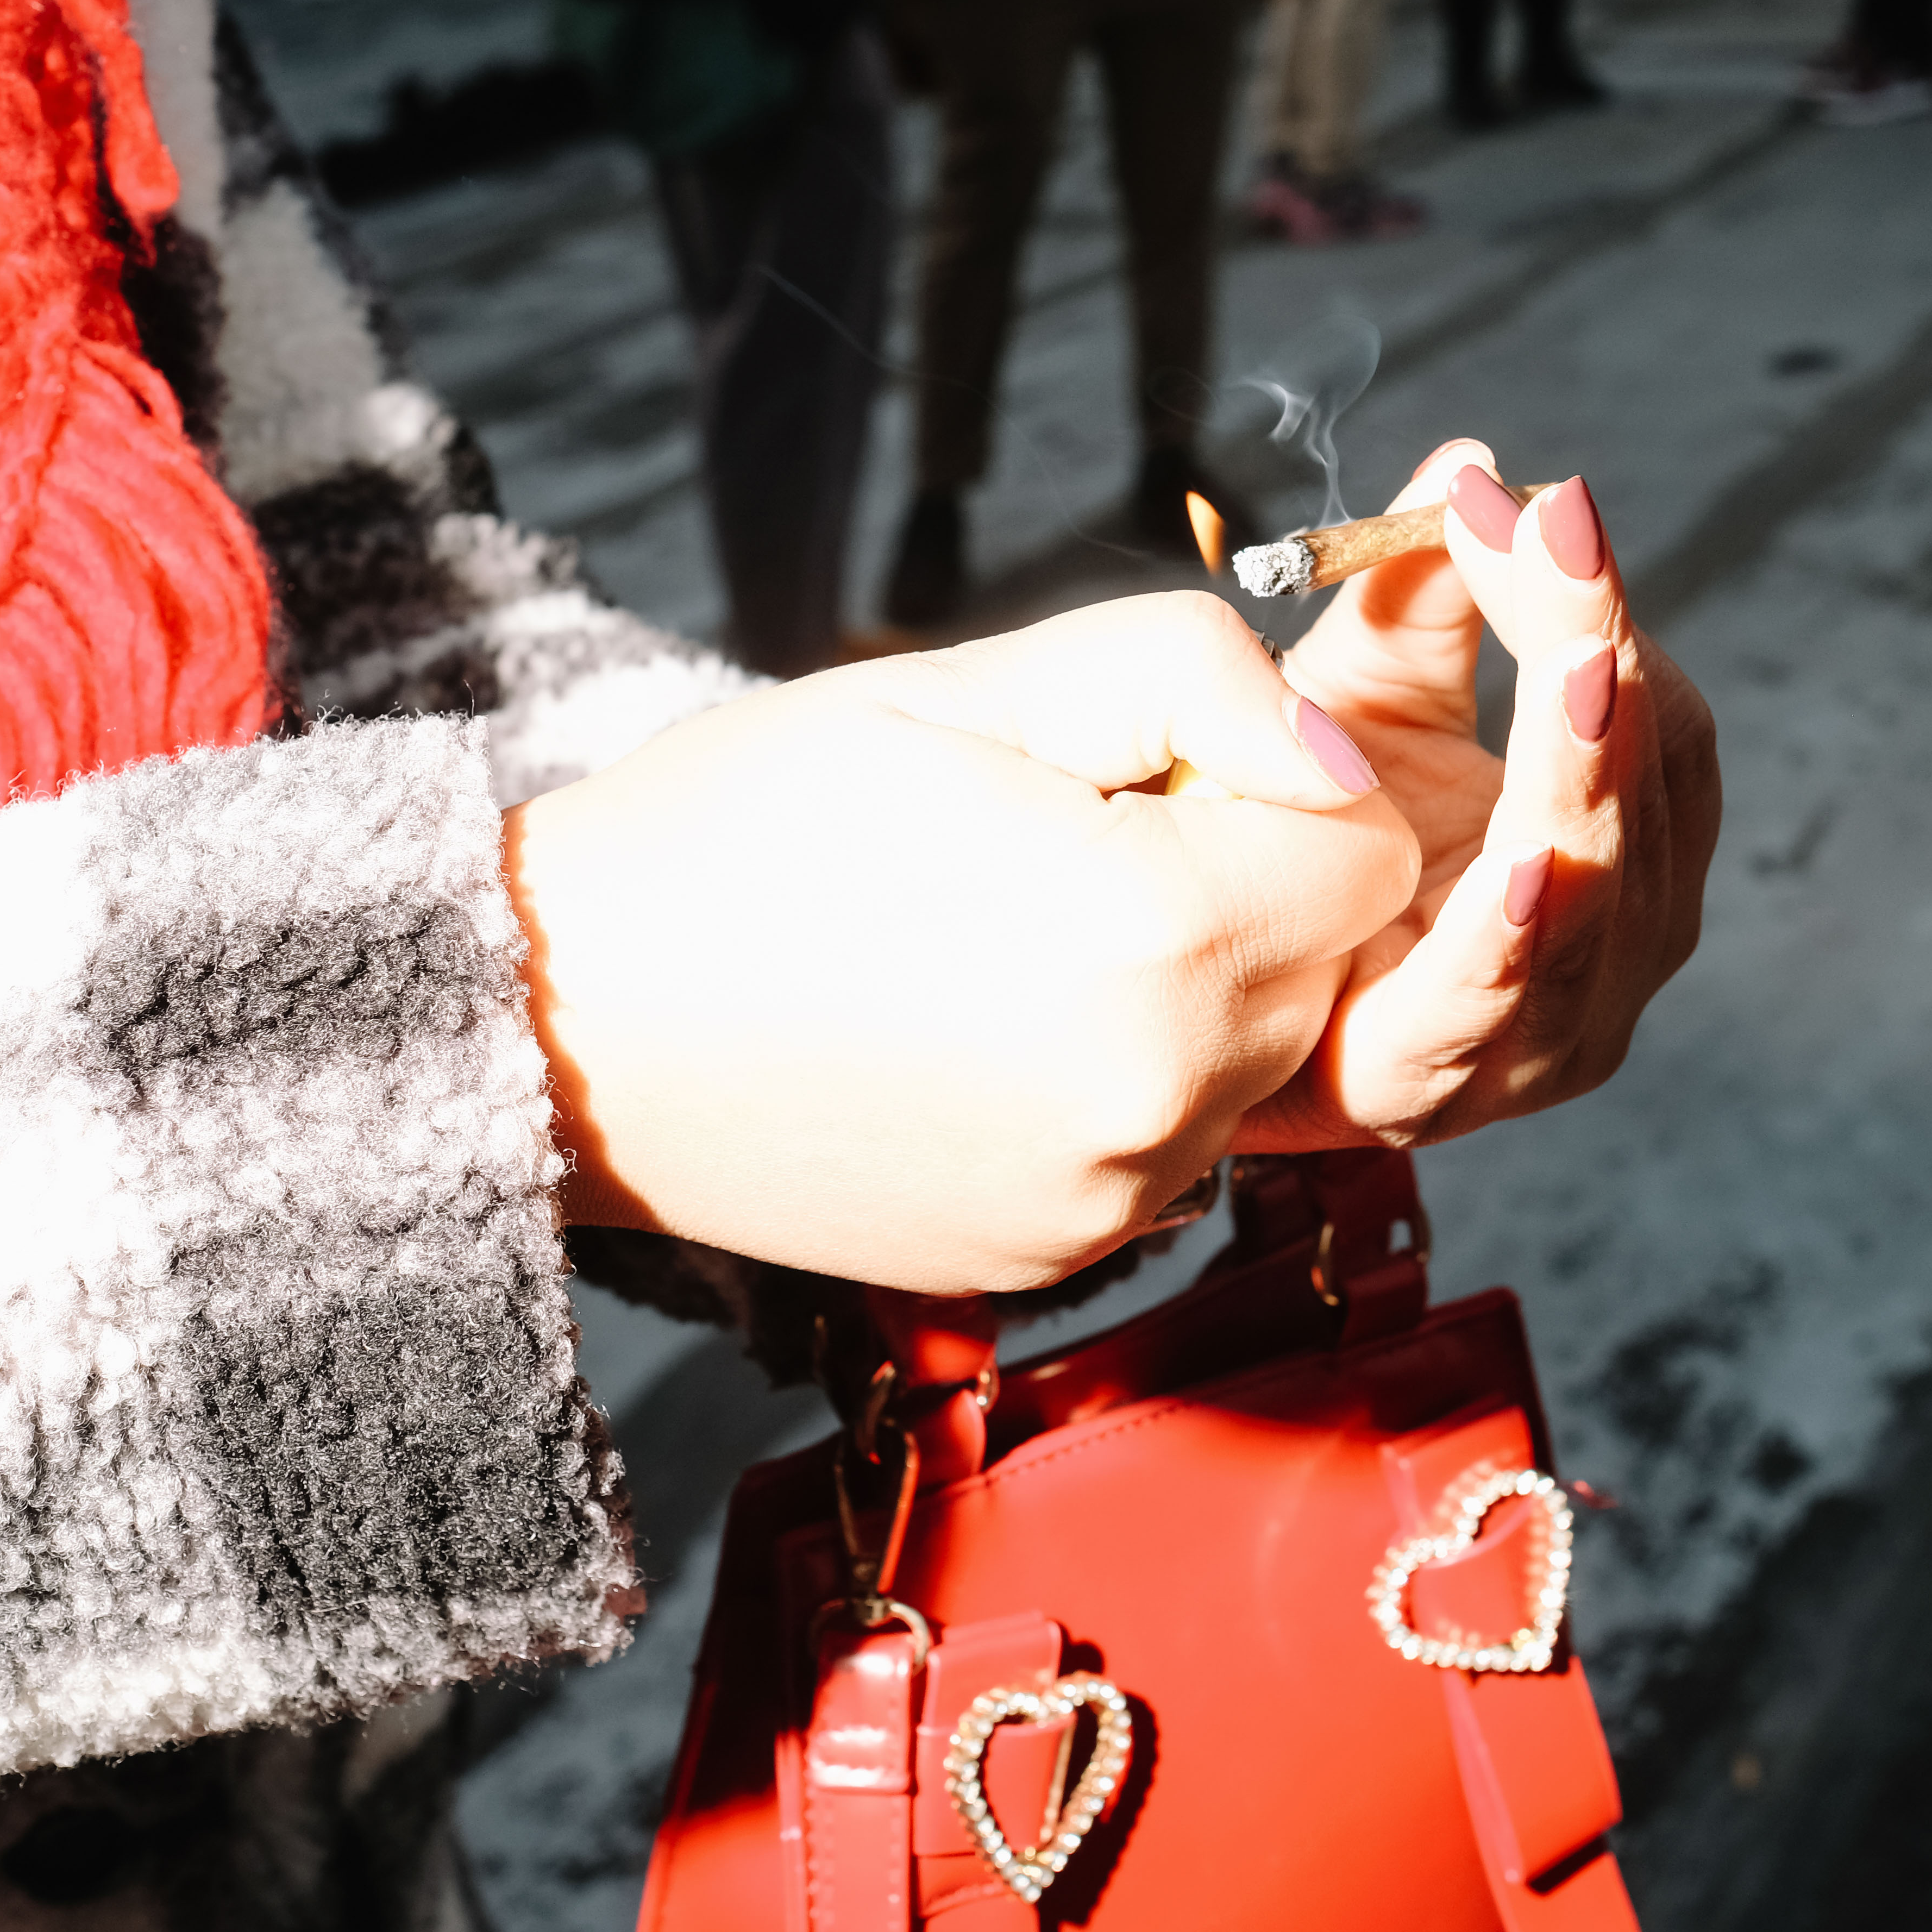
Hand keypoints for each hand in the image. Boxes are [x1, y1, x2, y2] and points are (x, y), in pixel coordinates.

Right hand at [505, 595, 1419, 1292]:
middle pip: (1324, 960)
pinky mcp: (1060, 1255)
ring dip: (1184, 981)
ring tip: (1009, 933)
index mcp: (1157, 938)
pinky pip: (1169, 1140)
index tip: (1148, 767)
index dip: (1280, 780)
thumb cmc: (750, 824)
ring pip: (1252, 1054)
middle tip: (1067, 840)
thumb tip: (1339, 743)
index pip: (1369, 848)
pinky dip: (1114, 1071)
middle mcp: (1162, 1103)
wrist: (562, 1024)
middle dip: (1241, 880)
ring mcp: (1113, 1200)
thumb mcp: (970, 682)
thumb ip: (1191, 677)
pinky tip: (976, 1023)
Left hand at [1234, 439, 1720, 1151]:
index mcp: (1617, 839)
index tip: (1545, 500)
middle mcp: (1614, 939)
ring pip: (1593, 888)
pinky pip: (1491, 1002)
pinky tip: (1526, 861)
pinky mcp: (1443, 1087)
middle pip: (1637, 792)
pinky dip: (1513, 933)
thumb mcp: (1367, 701)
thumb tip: (1471, 468)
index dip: (1600, 605)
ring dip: (1580, 769)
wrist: (1203, 995)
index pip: (1652, 712)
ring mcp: (1547, 1028)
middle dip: (1598, 659)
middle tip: (1556, 541)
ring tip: (1579, 665)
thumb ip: (1422, 595)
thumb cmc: (1313, 844)